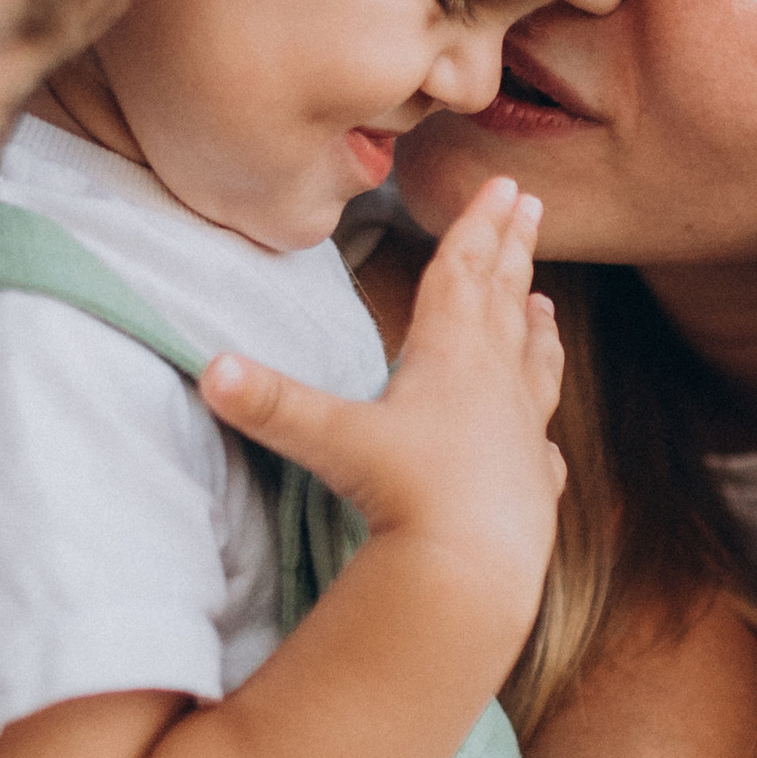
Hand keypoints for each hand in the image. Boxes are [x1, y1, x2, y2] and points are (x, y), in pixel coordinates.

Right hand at [203, 176, 563, 638]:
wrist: (474, 572)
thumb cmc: (407, 496)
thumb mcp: (330, 440)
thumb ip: (272, 403)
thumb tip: (209, 369)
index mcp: (450, 353)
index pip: (463, 271)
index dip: (478, 225)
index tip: (503, 185)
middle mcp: (495, 382)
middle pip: (504, 300)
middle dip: (513, 249)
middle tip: (532, 207)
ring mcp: (521, 432)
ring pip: (534, 364)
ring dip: (535, 329)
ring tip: (545, 304)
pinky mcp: (533, 484)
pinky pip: (541, 448)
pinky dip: (542, 433)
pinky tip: (547, 442)